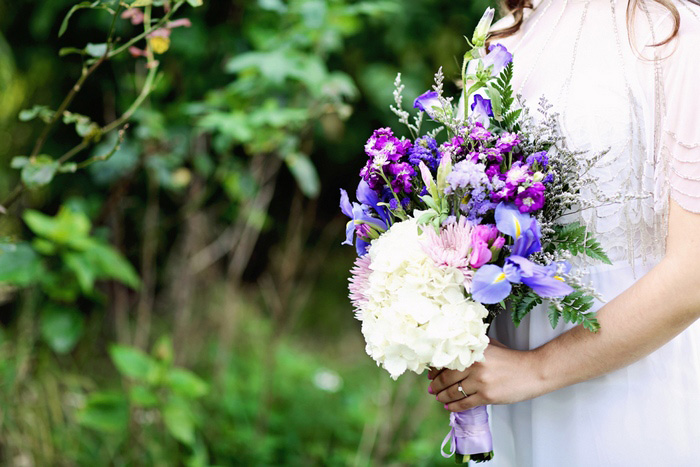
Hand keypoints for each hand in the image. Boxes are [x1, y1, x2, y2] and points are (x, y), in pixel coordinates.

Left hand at [428, 339, 546, 411]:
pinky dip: (454, 406)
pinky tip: (449, 406)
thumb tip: (450, 356)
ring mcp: (480, 382)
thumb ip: (472, 349)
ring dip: (442, 396)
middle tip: (431, 389)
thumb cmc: (511, 359)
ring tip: (438, 397)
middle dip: (436, 385)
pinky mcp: (487, 396)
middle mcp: (474, 366)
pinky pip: (464, 403)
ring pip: (453, 392)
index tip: (430, 375)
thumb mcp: (490, 346)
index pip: (447, 362)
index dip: (435, 370)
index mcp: (473, 352)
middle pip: (446, 377)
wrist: (533, 371)